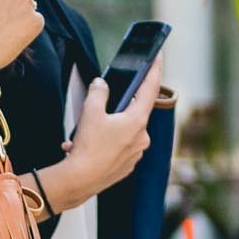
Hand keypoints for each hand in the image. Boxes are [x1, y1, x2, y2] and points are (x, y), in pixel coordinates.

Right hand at [52, 61, 158, 207]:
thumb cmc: (88, 149)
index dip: (155, 69)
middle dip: (118, 108)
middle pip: (134, 112)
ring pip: (123, 132)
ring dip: (106, 129)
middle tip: (100, 107)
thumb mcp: (90, 112)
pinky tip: (85, 148)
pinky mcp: (126, 166)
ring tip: (84, 135)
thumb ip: (98, 92)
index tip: (159, 57)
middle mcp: (142, 137)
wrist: (79, 181)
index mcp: (137, 120)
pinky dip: (104, 145)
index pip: (151, 88)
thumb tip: (101, 84)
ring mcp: (135, 153)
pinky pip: (117, 149)